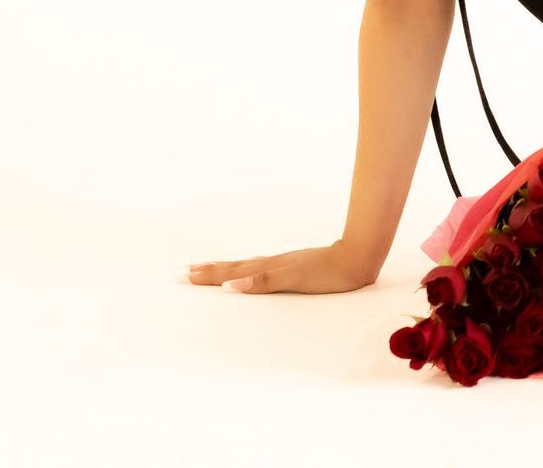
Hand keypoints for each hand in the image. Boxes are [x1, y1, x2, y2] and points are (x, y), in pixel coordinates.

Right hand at [187, 239, 377, 294]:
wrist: (358, 257)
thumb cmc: (329, 273)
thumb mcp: (296, 279)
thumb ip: (264, 281)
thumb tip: (232, 285)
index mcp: (269, 268)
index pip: (232, 273)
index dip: (209, 276)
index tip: (184, 276)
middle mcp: (272, 263)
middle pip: (234, 267)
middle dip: (209, 271)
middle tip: (184, 272)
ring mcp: (282, 263)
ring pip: (246, 265)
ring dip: (224, 268)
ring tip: (207, 267)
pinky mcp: (294, 264)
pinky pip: (260, 266)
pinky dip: (246, 268)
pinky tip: (249, 269)